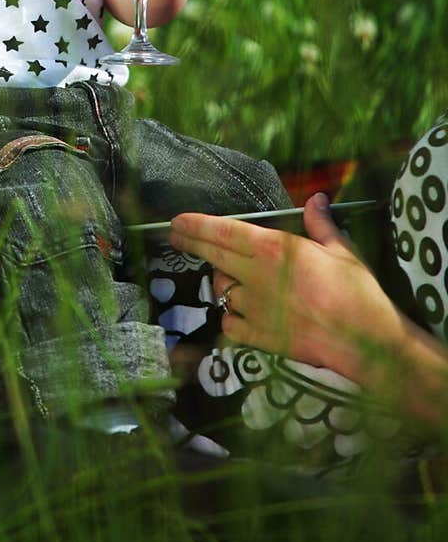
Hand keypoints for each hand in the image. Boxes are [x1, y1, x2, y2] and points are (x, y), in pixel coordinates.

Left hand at [169, 194, 404, 385]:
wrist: (365, 341)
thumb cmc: (357, 292)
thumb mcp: (342, 250)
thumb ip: (320, 224)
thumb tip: (315, 199)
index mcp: (274, 249)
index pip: (223, 232)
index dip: (196, 225)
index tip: (177, 221)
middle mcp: (257, 275)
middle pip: (213, 256)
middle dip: (190, 243)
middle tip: (176, 237)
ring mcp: (255, 308)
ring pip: (221, 289)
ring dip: (221, 281)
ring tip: (229, 277)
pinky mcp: (259, 337)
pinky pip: (230, 324)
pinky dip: (230, 317)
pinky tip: (237, 313)